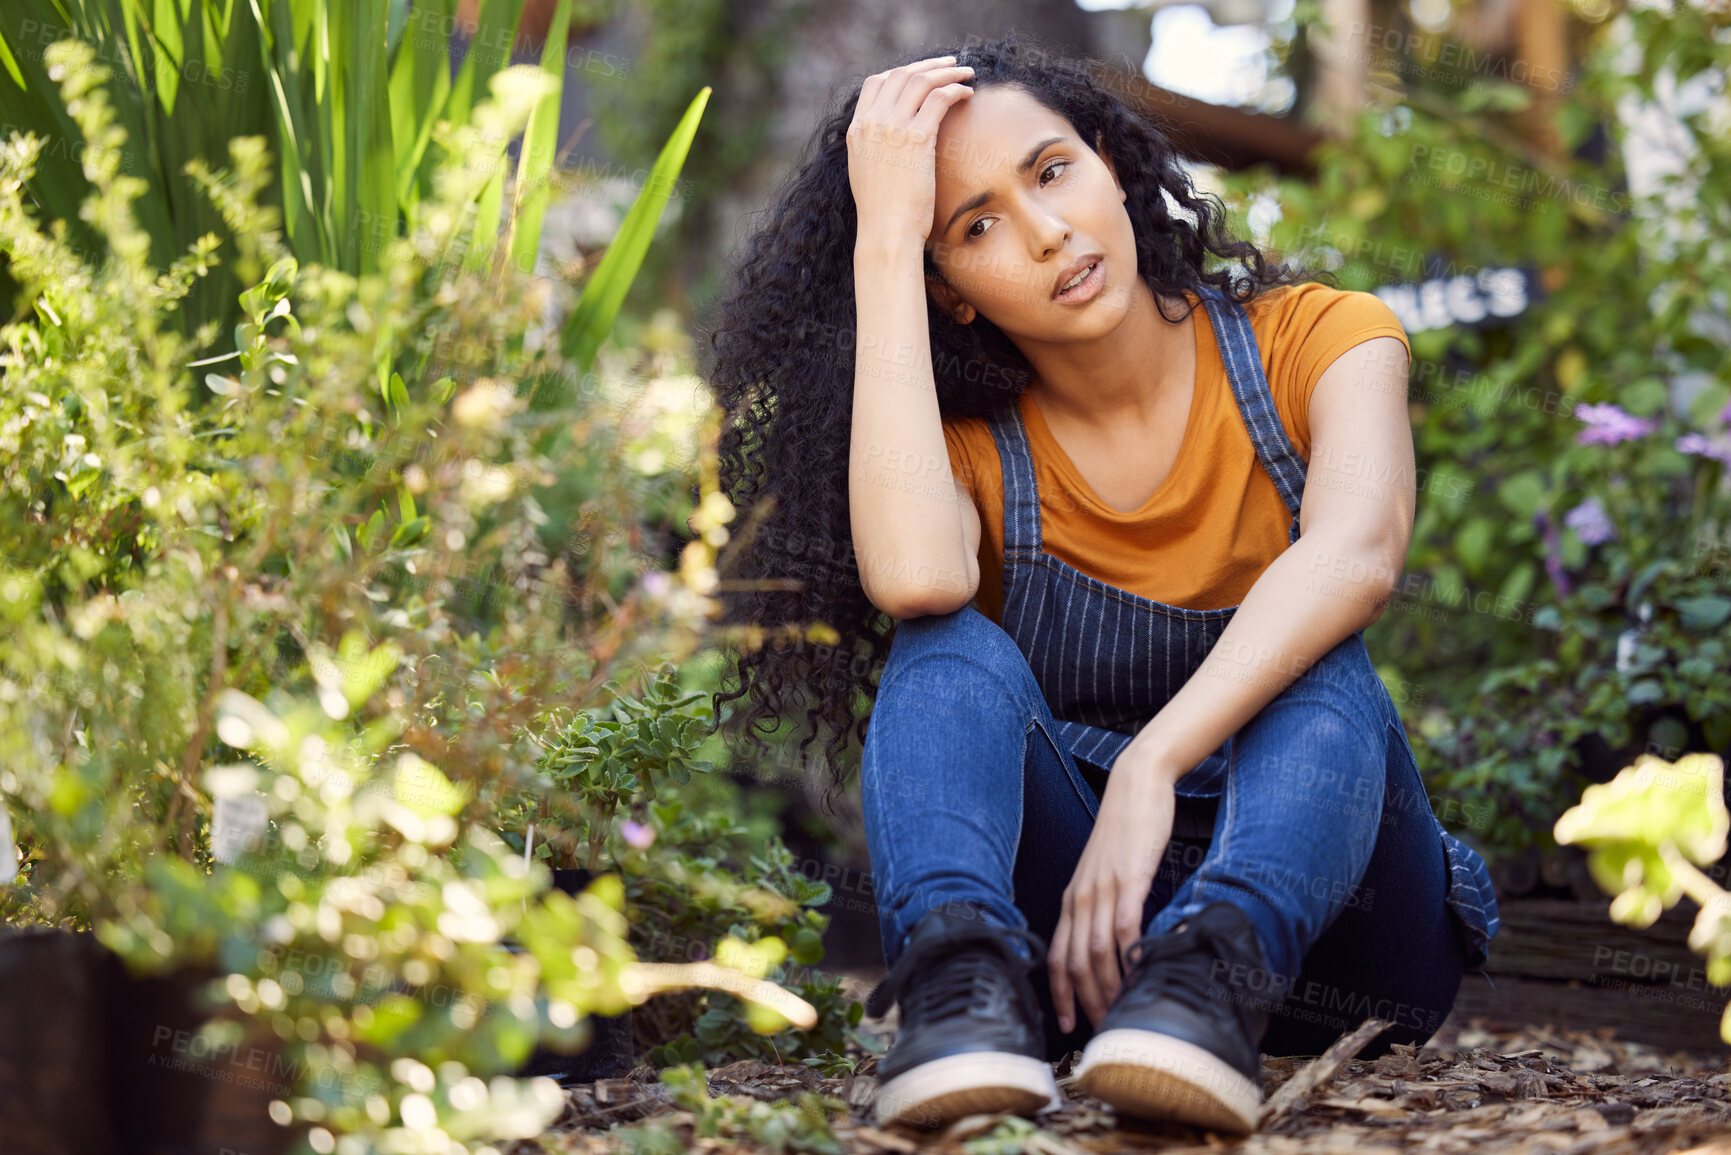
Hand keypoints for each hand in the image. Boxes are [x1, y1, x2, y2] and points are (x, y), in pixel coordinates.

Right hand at [846, 54, 974, 243]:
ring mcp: (892, 128)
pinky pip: (939, 99)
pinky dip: (955, 90)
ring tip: (966, 74)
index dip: (901, 72)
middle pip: (900, 74)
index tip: (921, 74)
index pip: (875, 83)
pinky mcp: (916, 139)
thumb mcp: (868, 173)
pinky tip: (967, 94)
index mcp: (857, 130)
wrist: (886, 232)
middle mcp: (872, 123)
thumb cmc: (883, 213)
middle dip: (928, 65)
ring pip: (921, 81)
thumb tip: (894, 141)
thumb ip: (876, 149)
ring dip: (947, 72)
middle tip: (950, 64)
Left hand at [1048, 753, 1180, 1033]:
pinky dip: (1129, 953)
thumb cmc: (1125, 831)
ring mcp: (1104, 887)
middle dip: (1087, 1002)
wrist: (1137, 785)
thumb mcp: (1106, 874)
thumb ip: (1104, 907)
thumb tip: (1113, 946)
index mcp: (1072, 898)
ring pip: (1097, 950)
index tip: (1068, 1026)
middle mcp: (1081, 896)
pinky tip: (1139, 974)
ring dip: (1109, 988)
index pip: (1057, 956)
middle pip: (1075, 962)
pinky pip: (1125, 923)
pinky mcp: (1130, 876)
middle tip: (1103, 1033)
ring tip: (1121, 1015)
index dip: (1059, 995)